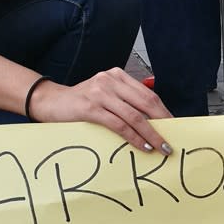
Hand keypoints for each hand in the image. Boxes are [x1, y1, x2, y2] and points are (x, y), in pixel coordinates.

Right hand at [28, 68, 174, 154]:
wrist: (49, 102)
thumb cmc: (81, 102)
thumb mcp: (105, 95)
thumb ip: (125, 102)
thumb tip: (153, 122)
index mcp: (117, 75)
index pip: (148, 94)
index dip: (163, 111)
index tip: (174, 126)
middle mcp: (110, 80)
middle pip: (146, 103)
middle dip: (162, 123)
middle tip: (171, 140)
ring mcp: (100, 93)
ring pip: (135, 116)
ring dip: (151, 134)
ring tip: (161, 147)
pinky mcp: (91, 108)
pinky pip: (119, 125)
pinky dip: (134, 137)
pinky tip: (142, 146)